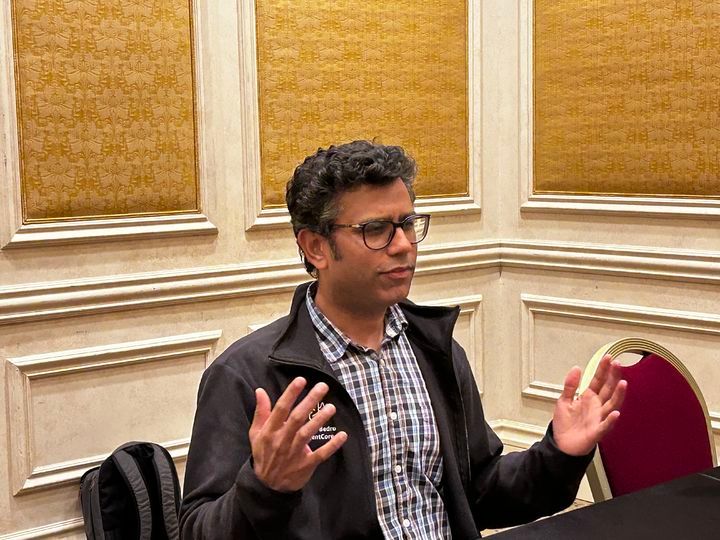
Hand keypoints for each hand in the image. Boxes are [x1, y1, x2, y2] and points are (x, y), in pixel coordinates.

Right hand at [249, 377, 347, 491]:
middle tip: (323, 386)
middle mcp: (282, 440)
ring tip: (331, 407)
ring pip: (308, 434)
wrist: (267, 486)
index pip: (280, 409)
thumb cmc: (263, 454)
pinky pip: (320, 454)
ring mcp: (294, 453)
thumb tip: (260, 391)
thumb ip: (261, 412)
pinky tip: (342, 435)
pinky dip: (332, 445)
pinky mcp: (306, 465)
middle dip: (310, 401)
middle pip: (296, 418)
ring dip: (320, 420)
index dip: (291, 394)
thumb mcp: (256, 434)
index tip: (301, 380)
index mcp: (270, 431)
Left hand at [552, 354, 626, 455]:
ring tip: (623, 383)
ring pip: (611, 405)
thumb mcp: (564, 400)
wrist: (562, 444)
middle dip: (613, 377)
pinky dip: (611, 420)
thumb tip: (576, 368)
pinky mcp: (596, 432)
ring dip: (618, 395)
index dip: (603, 369)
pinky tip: (616, 413)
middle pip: (608, 389)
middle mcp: (597, 406)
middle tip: (618, 364)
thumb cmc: (565, 423)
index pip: (598, 380)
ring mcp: (598, 418)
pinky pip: (605, 425)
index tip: (609, 357)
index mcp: (588, 397)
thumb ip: (570, 385)